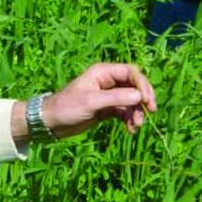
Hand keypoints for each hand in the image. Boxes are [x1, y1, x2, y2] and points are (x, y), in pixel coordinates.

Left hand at [13, 63, 155, 141]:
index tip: (147, 101)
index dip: (143, 85)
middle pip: (135, 86)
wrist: (51, 122)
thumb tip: (139, 96)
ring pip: (131, 101)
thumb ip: (116, 98)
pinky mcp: (107, 109)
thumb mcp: (91, 102)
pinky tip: (129, 129)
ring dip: (136, 113)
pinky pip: (124, 111)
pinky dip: (129, 119)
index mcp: (103, 72)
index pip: (131, 73)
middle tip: (149, 113)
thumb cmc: (67, 107)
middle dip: (142, 100)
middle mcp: (108, 81)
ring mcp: (108, 95)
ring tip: (135, 127)